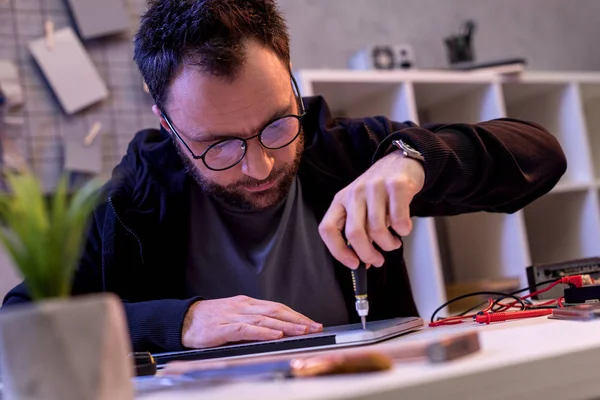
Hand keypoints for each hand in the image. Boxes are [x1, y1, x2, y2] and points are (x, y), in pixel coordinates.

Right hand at [181, 295, 322, 347]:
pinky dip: (263, 332)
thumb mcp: (234, 316)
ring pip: (266, 319)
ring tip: (302, 331)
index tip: (311, 322)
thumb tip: (276, 329)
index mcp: (247, 303)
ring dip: (286, 326)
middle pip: (276, 311)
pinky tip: (275, 335)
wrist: (183, 320)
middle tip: (314, 326)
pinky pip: (247, 329)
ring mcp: (234, 316)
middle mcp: (244, 306)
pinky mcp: (224, 328)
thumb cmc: (209, 320)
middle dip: (297, 319)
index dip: (296, 315)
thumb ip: (253, 321)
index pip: (277, 307)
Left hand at [319, 151, 424, 268]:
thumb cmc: (379, 191)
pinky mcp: (396, 186)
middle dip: (367, 254)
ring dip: (388, 244)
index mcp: (341, 200)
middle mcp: (355, 192)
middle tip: (377, 260)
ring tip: (393, 243)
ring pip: (377, 229)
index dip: (338, 251)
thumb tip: (361, 262)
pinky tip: (404, 229)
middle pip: (354, 233)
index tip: (354, 264)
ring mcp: (375, 187)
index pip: (328, 229)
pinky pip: (398, 219)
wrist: (401, 162)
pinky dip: (403, 230)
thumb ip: (359, 231)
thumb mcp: (361, 206)